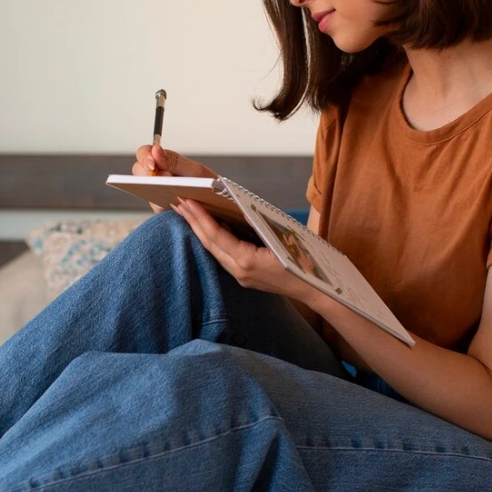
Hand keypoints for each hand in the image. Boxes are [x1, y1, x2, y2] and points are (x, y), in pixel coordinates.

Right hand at [131, 144, 217, 212]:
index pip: (145, 153)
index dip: (144, 157)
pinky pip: (154, 205)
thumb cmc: (206, 184)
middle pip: (138, 170)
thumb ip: (174, 161)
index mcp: (164, 160)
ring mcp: (156, 190)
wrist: (218, 204)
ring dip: (155, 189)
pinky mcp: (160, 206)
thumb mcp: (194, 170)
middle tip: (162, 178)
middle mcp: (157, 174)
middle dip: (147, 174)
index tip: (152, 164)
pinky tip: (175, 203)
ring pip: (143, 188)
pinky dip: (163, 203)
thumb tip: (155, 149)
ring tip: (172, 190)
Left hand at [171, 198, 309, 301]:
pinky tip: (206, 228)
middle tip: (177, 202)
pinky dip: (212, 240)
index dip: (200, 218)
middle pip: (209, 244)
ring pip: (213, 251)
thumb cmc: (304, 262)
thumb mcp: (282, 238)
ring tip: (186, 212)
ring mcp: (241, 276)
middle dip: (192, 222)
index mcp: (247, 261)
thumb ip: (258, 225)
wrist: (315, 290)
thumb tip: (236, 209)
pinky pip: (223, 256)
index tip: (186, 201)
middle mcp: (239, 271)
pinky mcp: (244, 277)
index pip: (216, 236)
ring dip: (199, 230)